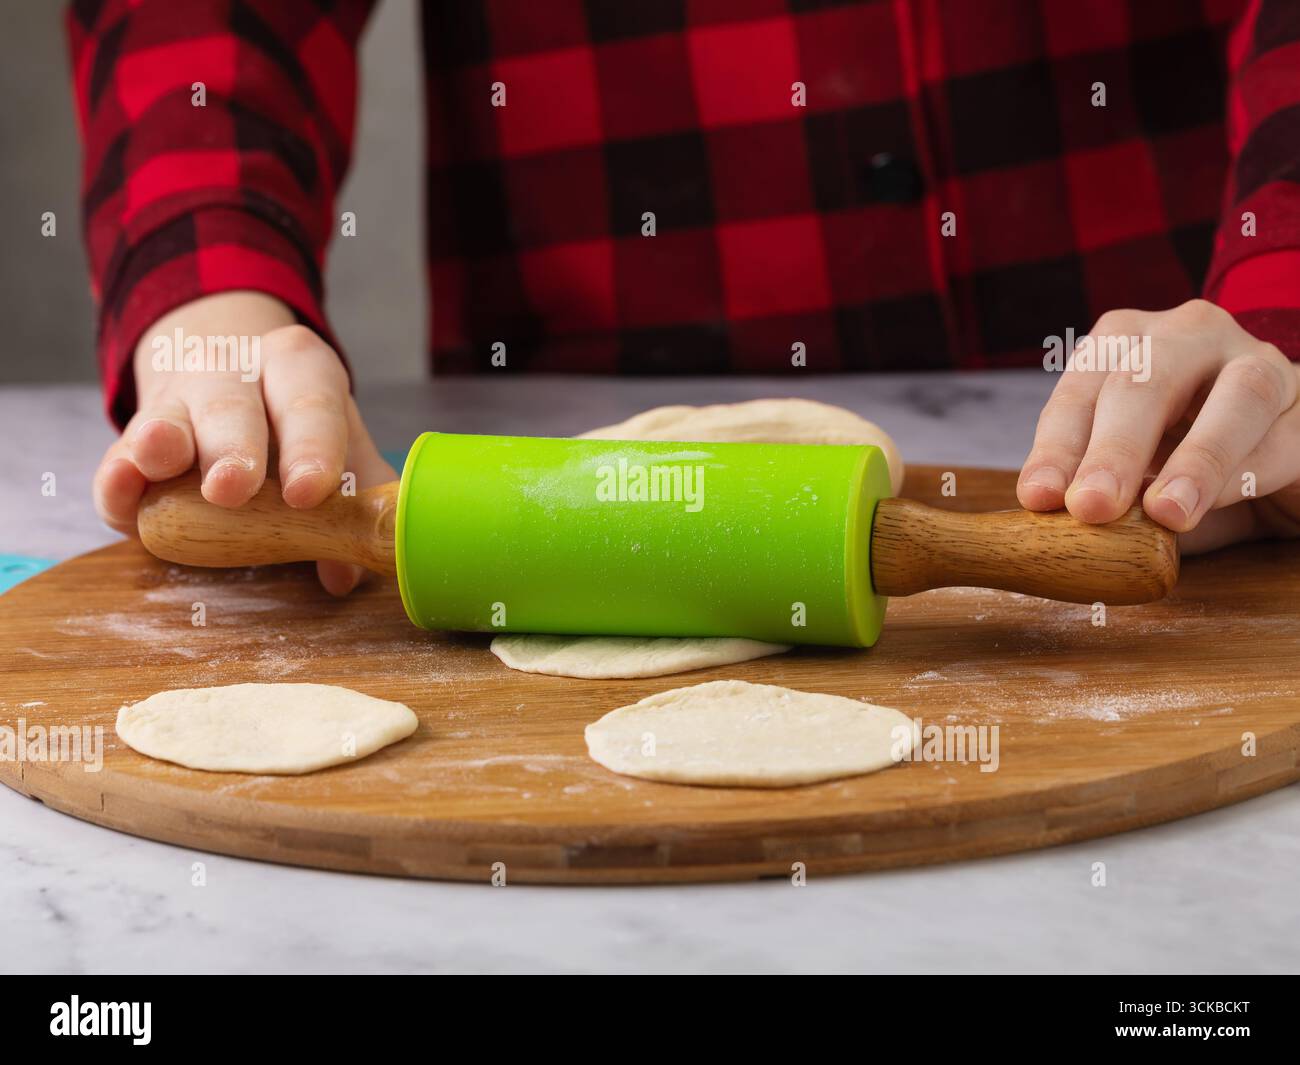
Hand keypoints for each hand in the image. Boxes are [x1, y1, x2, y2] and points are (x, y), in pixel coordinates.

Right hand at [93, 291, 396, 592]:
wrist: (234, 381)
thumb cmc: (300, 428)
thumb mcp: (339, 448)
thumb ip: (353, 504)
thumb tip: (344, 573)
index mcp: (300, 368)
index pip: (310, 401)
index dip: (312, 446)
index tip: (308, 491)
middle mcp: (235, 373)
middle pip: (232, 405)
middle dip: (233, 446)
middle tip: (233, 488)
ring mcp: (176, 402)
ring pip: (166, 419)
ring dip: (164, 442)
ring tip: (161, 459)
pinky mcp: (131, 442)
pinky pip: (119, 461)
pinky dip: (118, 480)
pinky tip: (121, 488)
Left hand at [1018, 299, 1299, 553]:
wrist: (1271, 462)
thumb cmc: (1177, 462)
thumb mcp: (1127, 477)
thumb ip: (1100, 494)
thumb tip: (1060, 530)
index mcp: (1123, 344)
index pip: (1080, 392)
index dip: (1057, 447)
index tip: (1039, 497)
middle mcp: (1185, 336)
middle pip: (1146, 382)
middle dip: (1114, 449)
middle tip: (1092, 506)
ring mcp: (1254, 359)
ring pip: (1234, 396)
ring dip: (1196, 460)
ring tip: (1166, 513)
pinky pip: (1279, 436)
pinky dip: (1244, 474)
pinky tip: (1215, 506)